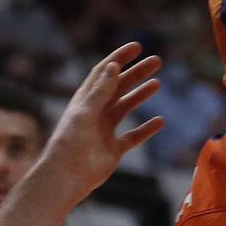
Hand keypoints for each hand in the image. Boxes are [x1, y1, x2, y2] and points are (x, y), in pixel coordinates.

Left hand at [39, 44, 164, 200]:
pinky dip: (146, 129)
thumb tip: (114, 66)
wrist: (65, 178)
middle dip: (137, 73)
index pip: (104, 73)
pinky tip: (160, 121)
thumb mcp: (84, 113)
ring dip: (141, 95)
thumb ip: (100, 91)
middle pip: (119, 86)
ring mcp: (104, 131)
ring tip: (157, 83)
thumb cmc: (69, 144)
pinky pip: (133, 136)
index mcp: (85, 100)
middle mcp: (95, 113)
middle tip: (157, 61)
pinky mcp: (113, 150)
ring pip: (126, 107)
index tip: (137, 47)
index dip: (119, 58)